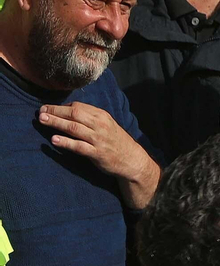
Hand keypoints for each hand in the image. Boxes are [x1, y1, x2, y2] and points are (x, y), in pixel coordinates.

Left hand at [38, 102, 159, 208]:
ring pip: (74, 128)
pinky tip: (54, 140)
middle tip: (40, 111)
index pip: (78, 107)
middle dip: (55, 112)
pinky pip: (78, 146)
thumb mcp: (106, 125)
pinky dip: (65, 142)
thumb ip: (90, 118)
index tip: (47, 108)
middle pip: (74, 114)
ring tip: (42, 120)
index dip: (60, 107)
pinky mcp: (96, 153)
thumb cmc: (115, 141)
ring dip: (56, 123)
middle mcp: (100, 125)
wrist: (132, 159)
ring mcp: (98, 139)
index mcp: (102, 116)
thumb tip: (67, 112)